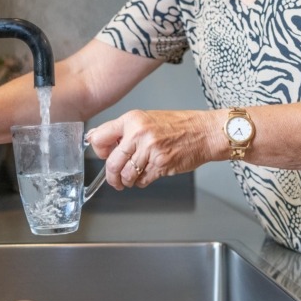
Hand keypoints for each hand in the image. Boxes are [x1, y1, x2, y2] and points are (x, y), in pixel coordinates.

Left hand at [86, 109, 222, 189]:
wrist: (205, 132)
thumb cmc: (179, 126)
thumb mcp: (146, 119)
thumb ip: (122, 130)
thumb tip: (95, 137)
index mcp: (132, 119)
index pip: (100, 138)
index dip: (99, 151)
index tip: (104, 156)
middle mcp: (139, 133)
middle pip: (112, 163)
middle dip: (111, 176)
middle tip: (114, 180)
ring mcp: (150, 150)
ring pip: (127, 175)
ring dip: (127, 181)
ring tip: (132, 178)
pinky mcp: (161, 164)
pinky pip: (142, 180)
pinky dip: (142, 182)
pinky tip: (147, 175)